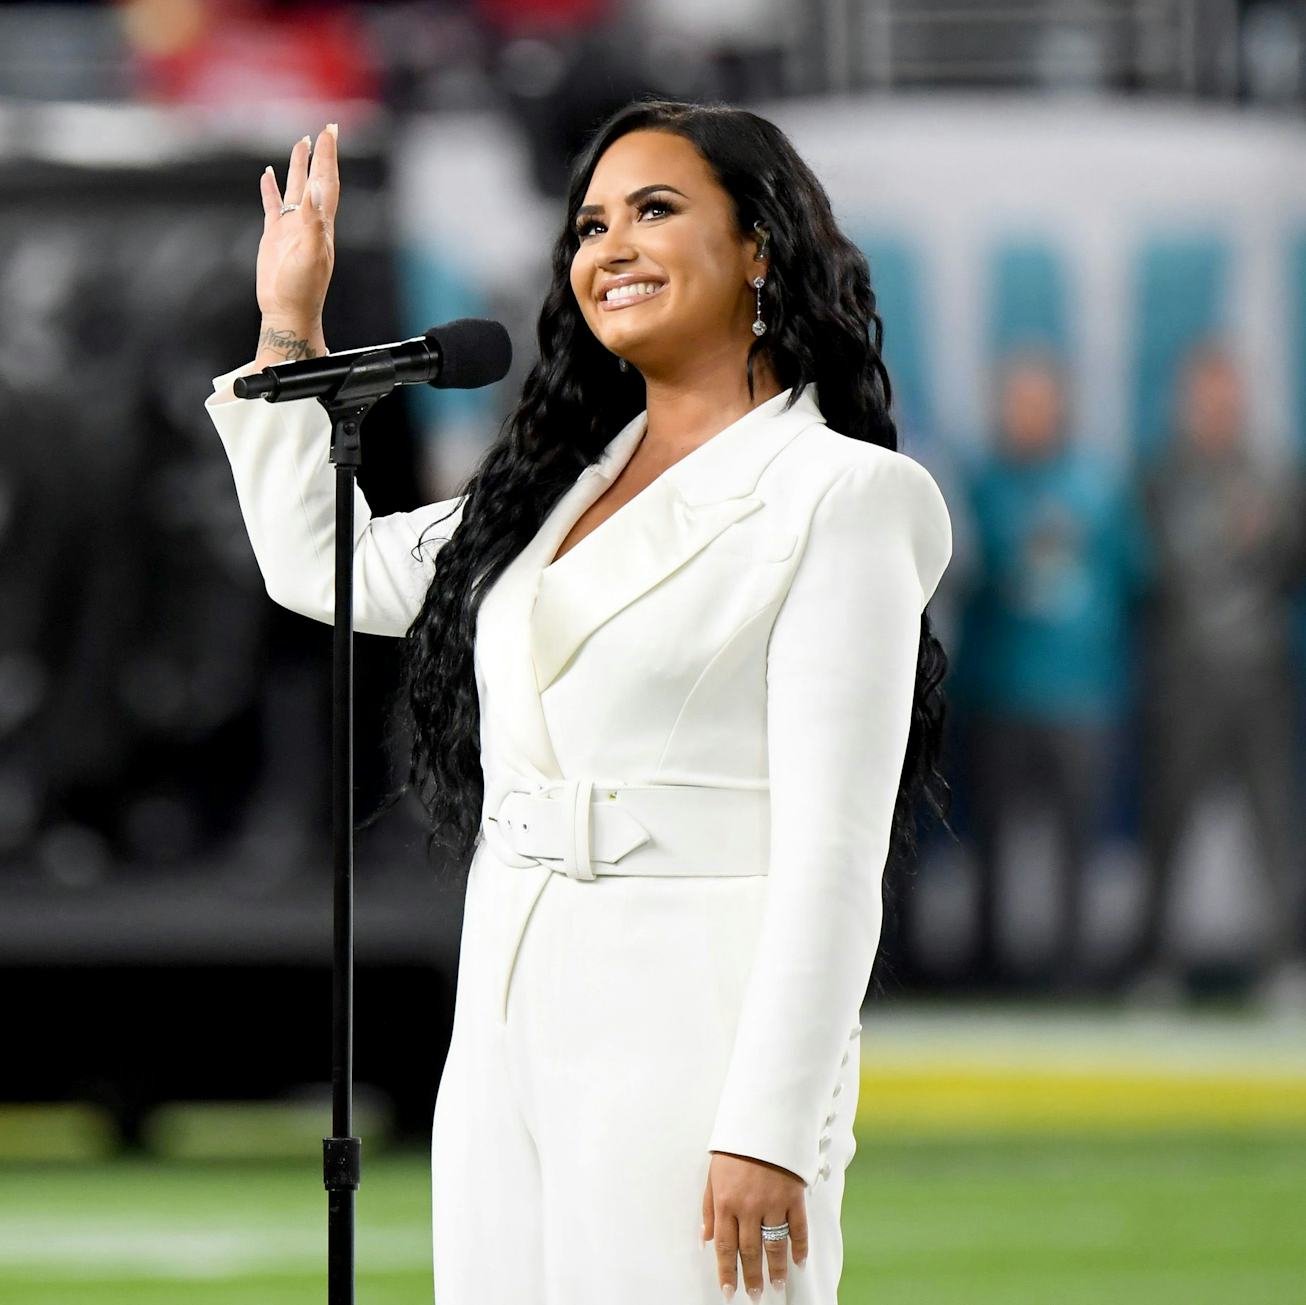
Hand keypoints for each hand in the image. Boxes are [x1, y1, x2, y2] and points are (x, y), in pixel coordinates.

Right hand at [257, 125, 339, 324]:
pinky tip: (268, 175)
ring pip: (295, 187)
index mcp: (322, 224)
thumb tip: (313, 190)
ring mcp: (291, 227)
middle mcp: (309, 221)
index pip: (327, 181)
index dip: (329, 157)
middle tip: (325, 129)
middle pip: (316, 179)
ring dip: (298, 165)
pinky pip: (272, 205)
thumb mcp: (311, 254)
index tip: (330, 132)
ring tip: (300, 142)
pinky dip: (271, 189)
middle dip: (321, 154)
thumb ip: (313, 222)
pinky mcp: (274, 236)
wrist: (286, 311)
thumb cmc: (302, 289)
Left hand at [703, 1150, 807, 1298]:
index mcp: (726, 1202)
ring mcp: (773, 1203)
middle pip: (749, 1251)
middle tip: (755, 1295)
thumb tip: (705, 1239)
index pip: (725, 1246)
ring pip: (774, 1245)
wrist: (764, 1121)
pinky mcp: (794, 1197)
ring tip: (776, 1286)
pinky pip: (798, 1229)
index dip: (727, 1272)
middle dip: (751, 1277)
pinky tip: (798, 1261)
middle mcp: (749, 1207)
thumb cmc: (735, 1147)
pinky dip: (800, 1247)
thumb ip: (708, 1208)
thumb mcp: (713, 1174)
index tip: (729, 1291)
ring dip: (775, 1269)